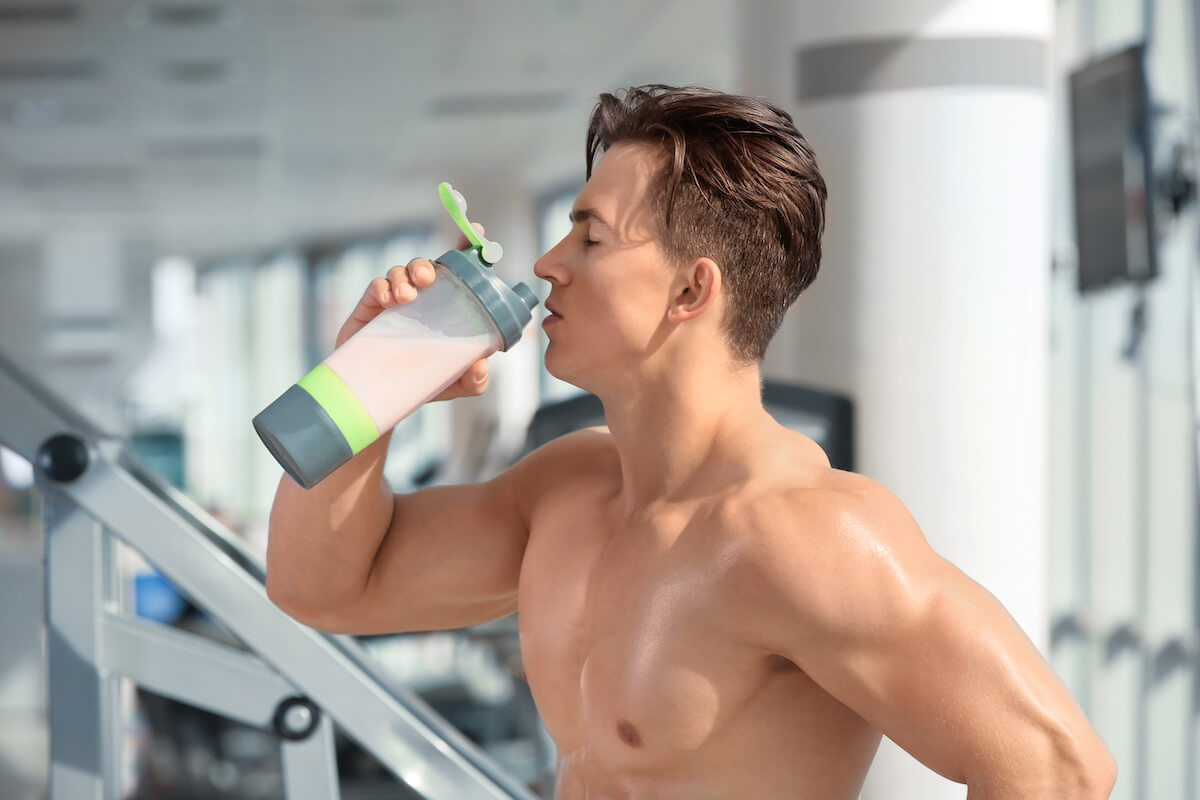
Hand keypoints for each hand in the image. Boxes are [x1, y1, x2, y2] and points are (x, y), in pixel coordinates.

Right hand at [333, 224, 490, 402]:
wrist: (382, 395)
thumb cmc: (424, 382)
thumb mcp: (457, 383)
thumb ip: (474, 379)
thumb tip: (481, 365)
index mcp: (448, 306)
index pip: (462, 272)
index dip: (469, 248)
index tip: (477, 231)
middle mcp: (425, 298)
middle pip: (428, 266)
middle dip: (427, 265)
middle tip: (428, 278)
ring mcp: (397, 301)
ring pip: (401, 272)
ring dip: (403, 276)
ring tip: (406, 296)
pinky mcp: (371, 308)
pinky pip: (377, 286)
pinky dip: (383, 288)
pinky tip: (388, 301)